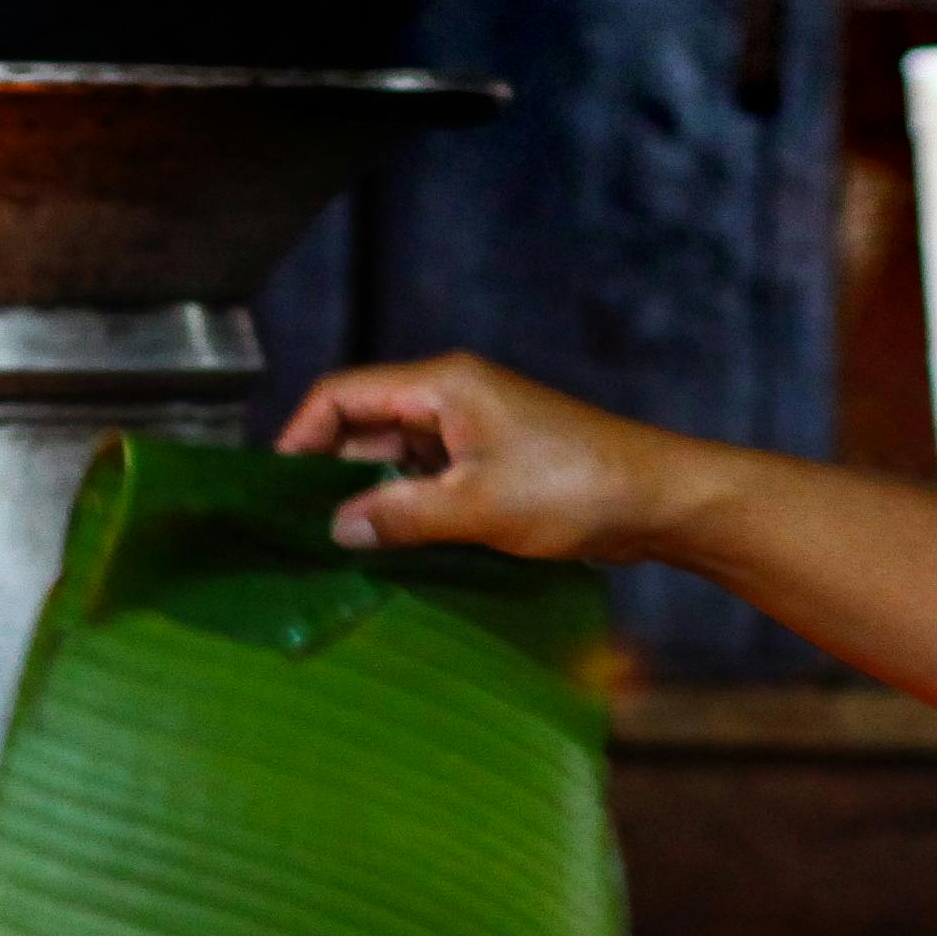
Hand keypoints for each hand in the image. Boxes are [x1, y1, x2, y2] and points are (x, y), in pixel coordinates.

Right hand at [275, 353, 712, 564]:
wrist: (660, 500)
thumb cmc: (579, 488)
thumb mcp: (478, 507)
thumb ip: (401, 515)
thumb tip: (337, 527)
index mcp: (443, 386)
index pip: (342, 395)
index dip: (300, 436)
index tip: (276, 488)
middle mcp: (453, 399)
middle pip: (364, 428)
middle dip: (331, 474)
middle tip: (303, 530)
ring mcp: (474, 432)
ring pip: (396, 460)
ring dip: (372, 498)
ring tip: (345, 547)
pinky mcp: (494, 464)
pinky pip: (430, 481)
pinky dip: (409, 509)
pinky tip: (396, 548)